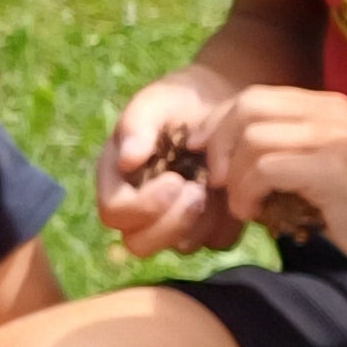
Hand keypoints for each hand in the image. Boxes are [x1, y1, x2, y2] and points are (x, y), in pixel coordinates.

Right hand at [98, 68, 239, 256]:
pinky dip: (227, 220)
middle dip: (171, 223)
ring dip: (201, 221)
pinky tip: (230, 192)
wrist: (222, 100)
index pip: (115, 213)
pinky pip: (216, 240)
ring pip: (181, 247)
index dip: (143, 205)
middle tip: (198, 191)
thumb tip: (127, 160)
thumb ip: (136, 126)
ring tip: (216, 186)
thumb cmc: (180, 100)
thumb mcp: (155, 102)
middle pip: (140, 244)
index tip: (175, 179)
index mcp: (118, 181)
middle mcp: (141, 208)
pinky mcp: (209, 225)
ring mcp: (175, 220)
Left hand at [195, 86, 346, 276]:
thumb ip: (289, 156)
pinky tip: (255, 213)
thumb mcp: (327, 173)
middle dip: (219, 142)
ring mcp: (334, 137)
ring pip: (251, 137)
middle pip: (247, 106)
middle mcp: (331, 112)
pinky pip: (265, 167)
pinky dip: (248, 192)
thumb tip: (232, 164)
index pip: (257, 97)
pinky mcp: (333, 167)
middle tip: (217, 179)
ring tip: (243, 204)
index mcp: (329, 107)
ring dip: (235, 176)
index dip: (221, 124)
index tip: (207, 155)